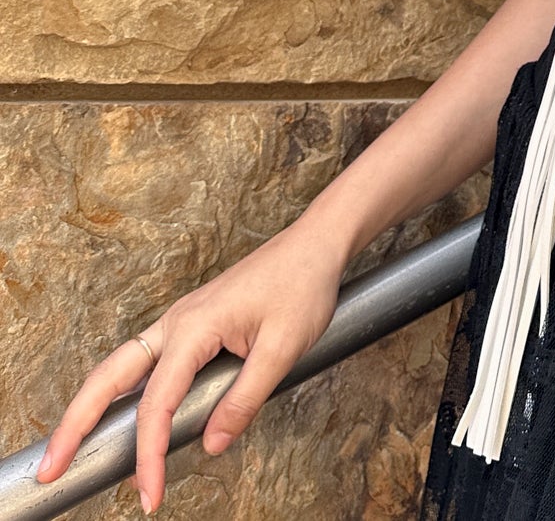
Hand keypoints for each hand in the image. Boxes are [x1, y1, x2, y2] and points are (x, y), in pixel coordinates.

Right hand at [33, 219, 348, 513]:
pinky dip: (123, 391)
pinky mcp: (191, 324)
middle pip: (109, 376)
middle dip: (76, 423)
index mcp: (195, 327)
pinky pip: (145, 361)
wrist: (315, 245)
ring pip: (120, 366)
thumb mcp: (283, 348)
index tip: (150, 496)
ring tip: (72, 449)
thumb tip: (210, 445)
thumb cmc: (303, 286)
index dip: (148, 455)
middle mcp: (177, 322)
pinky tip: (123, 415)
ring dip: (91, 405)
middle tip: (51, 469)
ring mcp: (180, 320)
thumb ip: (245, 398)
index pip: (158, 403)